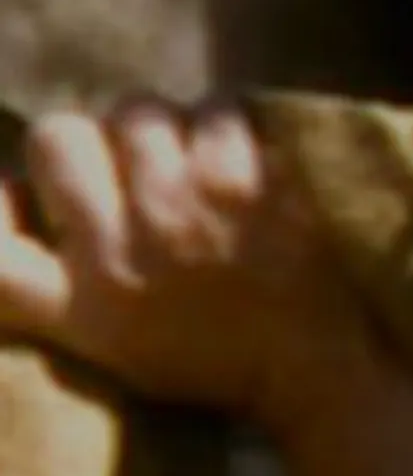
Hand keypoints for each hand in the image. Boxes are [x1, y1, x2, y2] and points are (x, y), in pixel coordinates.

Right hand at [0, 98, 381, 435]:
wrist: (320, 366)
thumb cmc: (212, 356)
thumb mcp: (108, 344)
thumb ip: (43, 286)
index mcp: (81, 302)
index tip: (22, 198)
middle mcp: (119, 250)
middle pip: (59, 136)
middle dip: (98, 142)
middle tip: (139, 169)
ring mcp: (183, 209)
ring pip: (141, 111)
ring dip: (170, 130)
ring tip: (200, 169)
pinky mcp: (248, 181)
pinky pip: (217, 109)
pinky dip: (232, 127)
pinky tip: (250, 163)